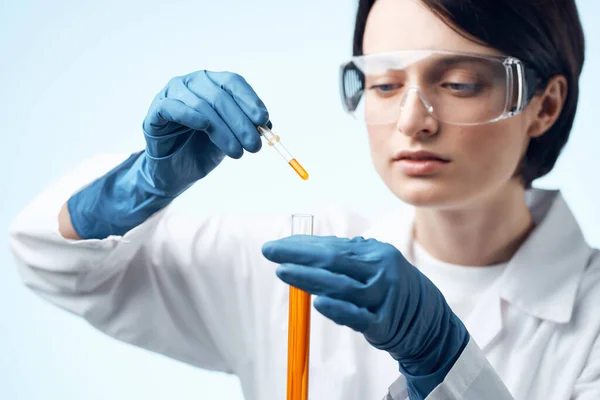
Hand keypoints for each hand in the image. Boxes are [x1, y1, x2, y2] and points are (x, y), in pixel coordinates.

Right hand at [142, 70, 270, 196]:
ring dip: (223, 130)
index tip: (263, 120)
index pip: (233, 83)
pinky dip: (189, 115)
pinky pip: (172, 107)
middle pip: (219, 96)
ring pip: (201, 105)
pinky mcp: (156, 111)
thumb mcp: (232, 137)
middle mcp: (191, 83)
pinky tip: (204, 126)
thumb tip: (267, 125)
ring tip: (237, 153)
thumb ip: (247, 127)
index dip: (249, 100)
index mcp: (211, 83)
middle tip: (255, 146)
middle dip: (240, 123)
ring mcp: (171, 94)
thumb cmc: (204, 149)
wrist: (176, 172)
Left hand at [262, 235, 468, 397]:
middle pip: (333, 260)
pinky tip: (318, 302)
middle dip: (297, 255)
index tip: (277, 246)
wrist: (429, 321)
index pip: (332, 246)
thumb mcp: (374, 265)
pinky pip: (357, 316)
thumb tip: (307, 249)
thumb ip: (345, 258)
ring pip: (341, 286)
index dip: (302, 245)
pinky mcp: (383, 324)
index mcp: (375, 253)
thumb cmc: (392, 288)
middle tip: (269, 252)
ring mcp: (383, 297)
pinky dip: (338, 309)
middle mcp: (380, 270)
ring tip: (283, 272)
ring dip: (309, 278)